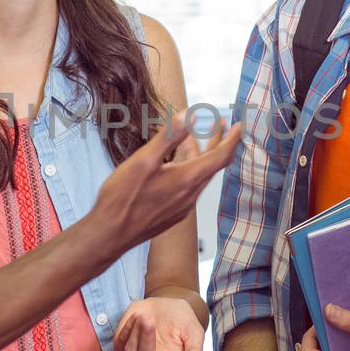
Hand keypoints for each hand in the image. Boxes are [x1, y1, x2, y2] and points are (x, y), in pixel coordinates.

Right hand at [86, 112, 241, 256]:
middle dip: (218, 143)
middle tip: (221, 125)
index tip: (240, 126)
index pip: (220, 156)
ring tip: (194, 140)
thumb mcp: (144, 160)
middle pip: (212, 166)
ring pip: (198, 177)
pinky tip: (175, 167)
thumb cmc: (123, 199)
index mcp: (187, 179)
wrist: (109, 235)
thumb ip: (169, 137)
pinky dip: (188, 171)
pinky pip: (188, 188)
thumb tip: (190, 115)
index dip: (232, 139)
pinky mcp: (172, 215)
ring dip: (200, 157)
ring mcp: (182, 207)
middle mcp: (190, 195)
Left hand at [114, 295, 203, 350]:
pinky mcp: (123, 343)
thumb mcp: (195, 333)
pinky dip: (127, 327)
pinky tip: (137, 316)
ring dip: (136, 331)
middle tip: (150, 321)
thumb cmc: (183, 322)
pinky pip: (118, 341)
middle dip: (146, 340)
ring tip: (147, 315)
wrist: (169, 306)